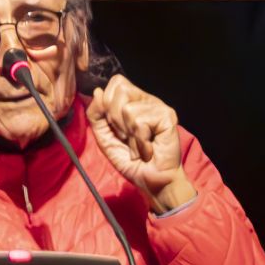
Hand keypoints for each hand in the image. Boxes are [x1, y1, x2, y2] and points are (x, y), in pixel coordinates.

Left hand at [85, 74, 195, 214]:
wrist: (151, 182)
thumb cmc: (130, 160)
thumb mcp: (105, 138)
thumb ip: (96, 116)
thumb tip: (97, 92)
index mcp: (133, 100)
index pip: (116, 82)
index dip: (108, 104)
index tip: (115, 127)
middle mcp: (147, 99)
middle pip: (120, 89)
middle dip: (116, 119)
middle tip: (127, 137)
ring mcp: (159, 106)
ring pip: (128, 109)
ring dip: (129, 135)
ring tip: (138, 145)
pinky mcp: (167, 116)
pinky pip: (141, 121)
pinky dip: (140, 141)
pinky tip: (148, 148)